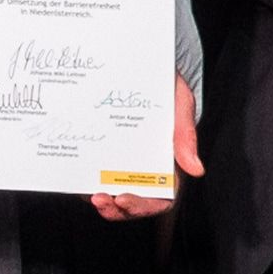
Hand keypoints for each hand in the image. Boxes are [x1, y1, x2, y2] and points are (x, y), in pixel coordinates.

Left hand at [96, 76, 202, 220]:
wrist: (138, 64)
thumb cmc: (165, 85)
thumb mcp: (179, 103)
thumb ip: (185, 134)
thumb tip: (196, 170)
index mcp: (167, 164)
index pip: (161, 197)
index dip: (144, 205)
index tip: (125, 199)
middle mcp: (143, 168)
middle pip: (133, 202)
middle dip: (117, 209)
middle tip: (99, 200)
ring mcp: (119, 162)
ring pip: (110, 194)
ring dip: (100, 201)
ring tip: (88, 195)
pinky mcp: (100, 153)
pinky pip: (91, 175)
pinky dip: (84, 183)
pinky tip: (76, 179)